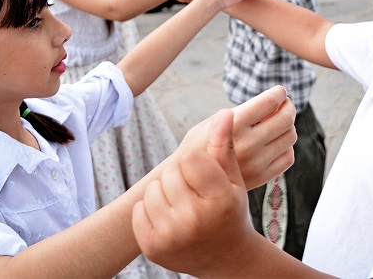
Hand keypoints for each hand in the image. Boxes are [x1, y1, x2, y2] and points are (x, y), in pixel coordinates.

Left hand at [132, 109, 259, 276]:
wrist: (226, 258)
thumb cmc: (230, 212)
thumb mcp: (233, 180)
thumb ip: (224, 147)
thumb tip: (223, 114)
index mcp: (219, 201)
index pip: (190, 159)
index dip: (197, 164)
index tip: (206, 177)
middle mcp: (194, 220)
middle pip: (169, 172)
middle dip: (180, 177)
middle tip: (194, 193)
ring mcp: (171, 236)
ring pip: (152, 189)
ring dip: (164, 192)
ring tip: (182, 205)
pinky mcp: (152, 247)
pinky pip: (139, 209)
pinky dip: (150, 210)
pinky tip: (169, 219)